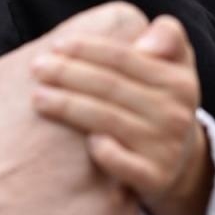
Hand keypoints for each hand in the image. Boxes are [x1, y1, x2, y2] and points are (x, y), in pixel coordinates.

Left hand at [29, 16, 213, 214]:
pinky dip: (104, 152)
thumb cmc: (158, 102)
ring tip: (37, 97)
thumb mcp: (174, 65)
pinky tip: (84, 142)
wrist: (175, 162)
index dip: (88, 49)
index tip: (56, 45)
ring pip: (108, 121)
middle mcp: (176, 114)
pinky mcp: (154, 178)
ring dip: (69, 107)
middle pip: (110, 87)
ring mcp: (165, 148)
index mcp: (178, 81)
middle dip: (69, 74)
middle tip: (36, 67)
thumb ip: (167, 36)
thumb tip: (148, 42)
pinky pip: (124, 164)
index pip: (125, 59)